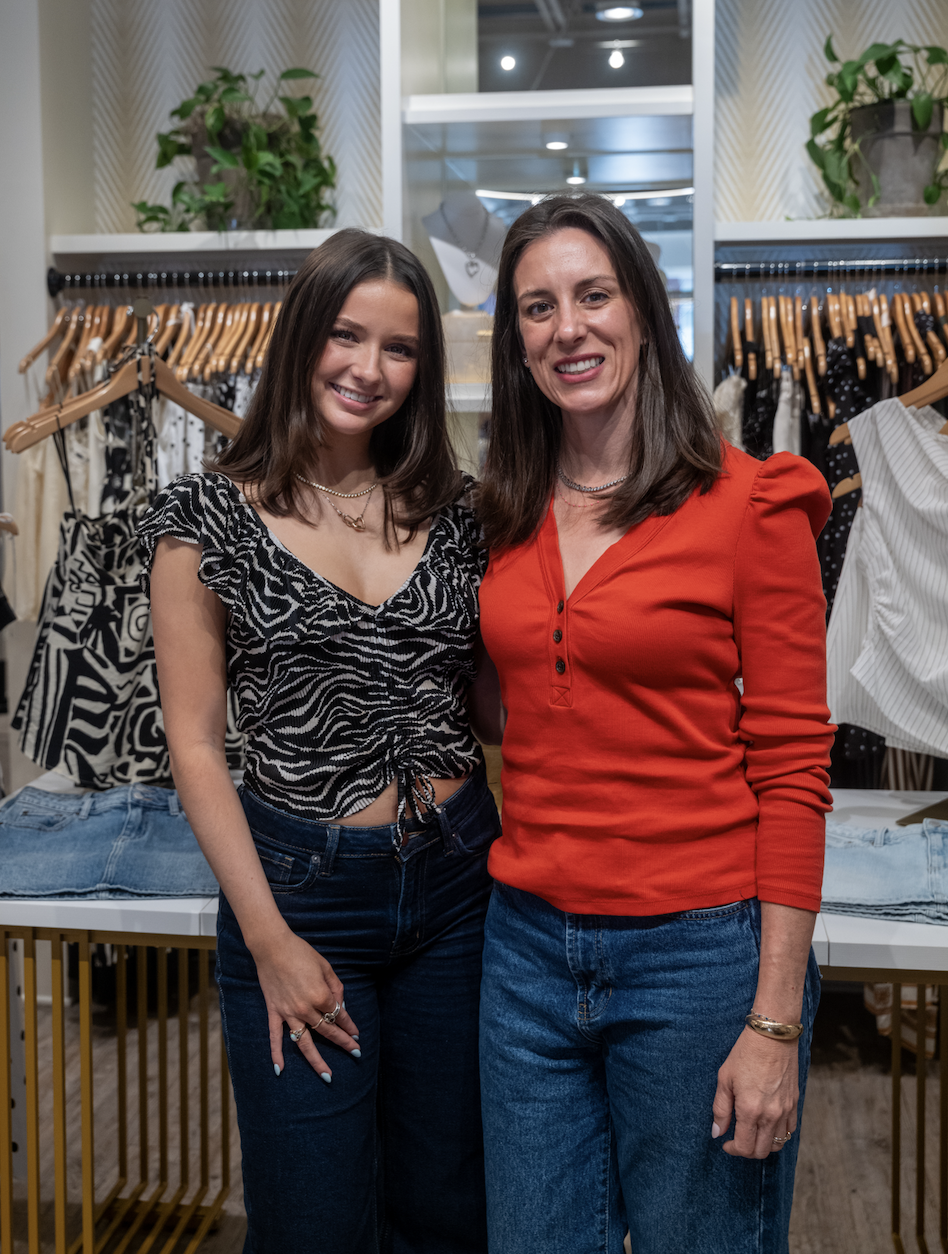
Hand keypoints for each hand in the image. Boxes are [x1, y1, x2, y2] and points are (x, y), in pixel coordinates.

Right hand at [253, 929, 359, 1079]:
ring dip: (317, 1061)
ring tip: (328, 1076)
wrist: (272, 947)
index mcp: (321, 996)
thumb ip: (336, 988)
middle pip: (327, 1031)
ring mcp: (288, 1013)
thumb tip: (340, 1006)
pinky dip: (277, 1054)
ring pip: (304, 1043)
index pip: (339, 1015)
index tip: (356, 1034)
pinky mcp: (274, 1012)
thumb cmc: (301, 953)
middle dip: (343, 1043)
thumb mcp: (325, 967)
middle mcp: (306, 1009)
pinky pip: (275, 1037)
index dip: (349, 1024)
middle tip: (355, 1053)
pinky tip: (280, 1070)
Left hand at [711, 1027, 797, 1157]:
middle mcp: (770, 1115)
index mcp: (750, 1110)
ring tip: (752, 1133)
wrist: (772, 1036)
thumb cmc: (745, 1053)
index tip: (726, 1142)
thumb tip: (717, 1132)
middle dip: (747, 1150)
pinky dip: (779, 1134)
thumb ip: (720, 1109)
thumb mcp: (725, 1079)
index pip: (744, 1147)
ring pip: (778, 1144)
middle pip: (761, 1151)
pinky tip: (768, 1124)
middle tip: (737, 1139)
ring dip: (764, 1145)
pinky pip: (790, 1130)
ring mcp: (786, 1110)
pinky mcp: (795, 1103)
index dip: (733, 1150)